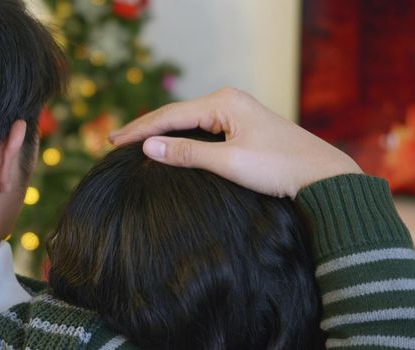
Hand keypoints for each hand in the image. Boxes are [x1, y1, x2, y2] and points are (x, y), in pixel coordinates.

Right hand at [109, 88, 362, 198]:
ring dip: (162, 133)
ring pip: (188, 122)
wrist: (322, 176)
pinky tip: (169, 145)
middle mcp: (228, 100)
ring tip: (134, 142)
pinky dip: (181, 137)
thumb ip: (187, 154)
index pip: (169, 115)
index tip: (113, 141)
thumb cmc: (279, 167)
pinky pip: (202, 129)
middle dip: (146, 129)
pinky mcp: (242, 126)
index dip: (140, 130)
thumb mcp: (229, 162)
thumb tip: (148, 147)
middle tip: (115, 140)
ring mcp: (236, 112)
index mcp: (223, 102)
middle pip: (176, 114)